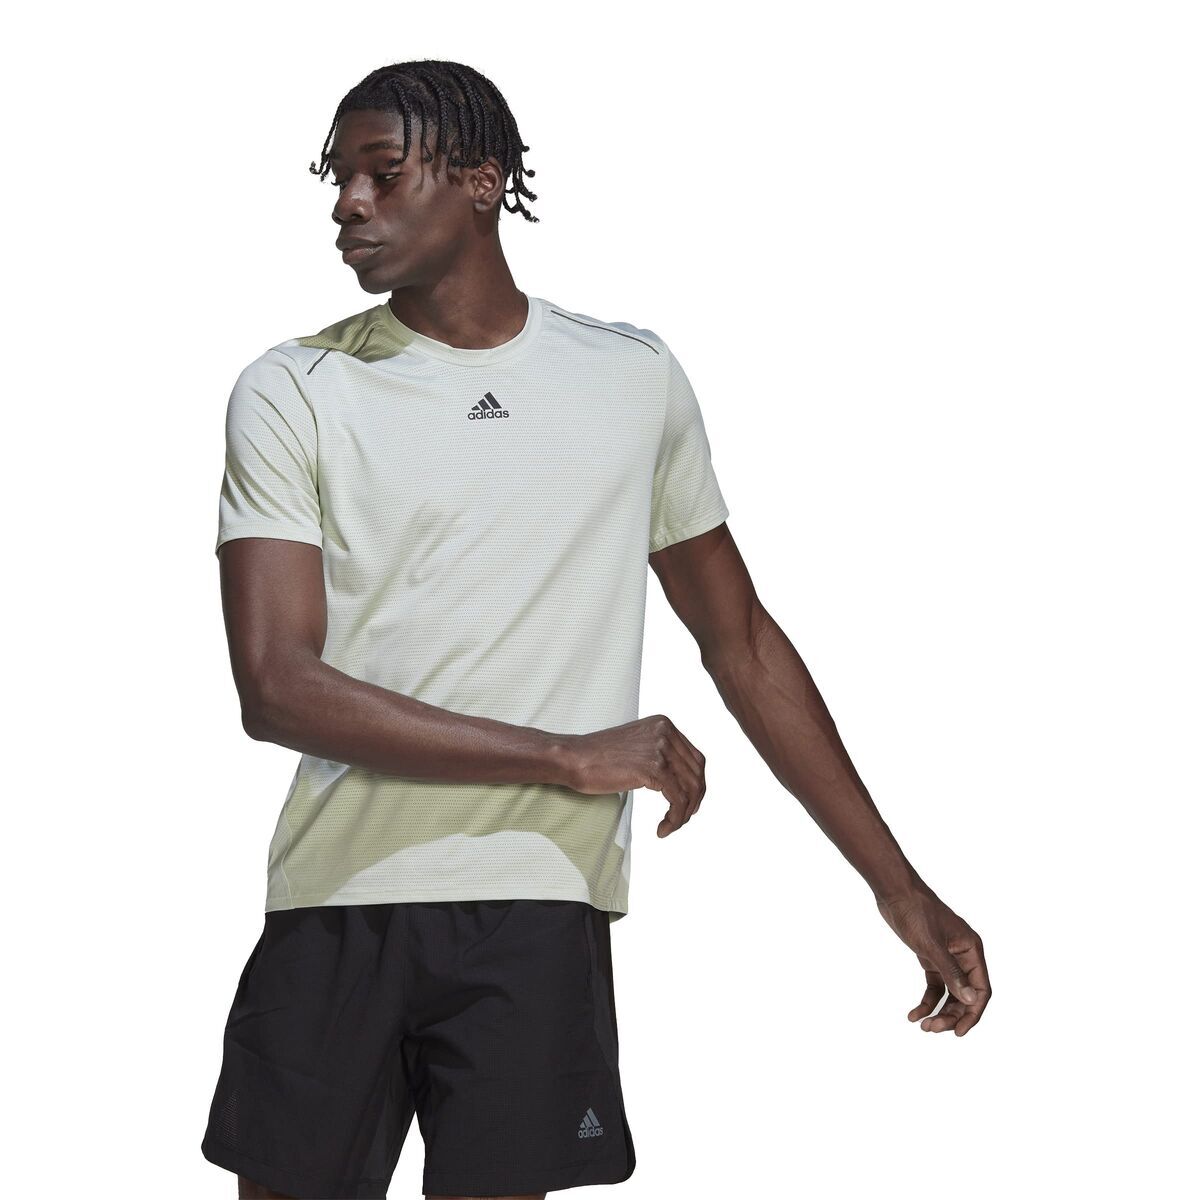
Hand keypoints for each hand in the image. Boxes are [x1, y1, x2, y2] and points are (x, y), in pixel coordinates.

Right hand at [565, 714, 705, 837]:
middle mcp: (666, 732)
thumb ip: (658, 753)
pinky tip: (662, 829)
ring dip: (684, 814)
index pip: (696, 758)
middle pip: (697, 773)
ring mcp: (661, 749)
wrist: (573, 758)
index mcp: (663, 724)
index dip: (696, 785)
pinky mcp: (654, 768)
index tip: (687, 804)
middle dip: (693, 801)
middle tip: (681, 819)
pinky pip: (678, 800)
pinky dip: (675, 819)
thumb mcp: (636, 746)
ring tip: (670, 826)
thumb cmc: (597, 757)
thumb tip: (679, 778)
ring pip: (691, 789)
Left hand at [875, 886, 990, 1035]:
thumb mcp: (931, 944)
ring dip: (939, 1011)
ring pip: (950, 993)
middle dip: (952, 1015)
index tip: (957, 1032)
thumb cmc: (916, 912)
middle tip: (932, 1029)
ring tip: (924, 1026)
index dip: (972, 1012)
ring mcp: (947, 957)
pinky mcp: (930, 957)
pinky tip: (913, 1015)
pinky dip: (926, 1001)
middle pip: (965, 995)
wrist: (895, 892)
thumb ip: (952, 972)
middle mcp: (963, 955)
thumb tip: (971, 1000)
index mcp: (971, 950)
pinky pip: (934, 986)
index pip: (982, 989)